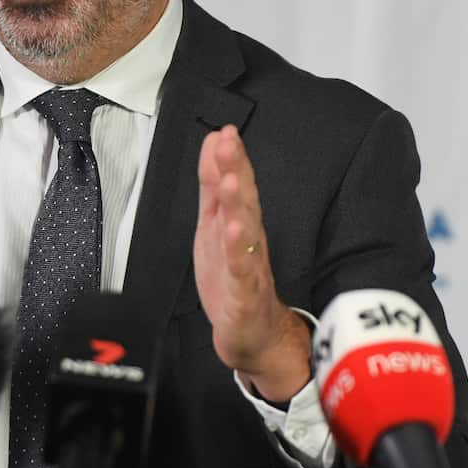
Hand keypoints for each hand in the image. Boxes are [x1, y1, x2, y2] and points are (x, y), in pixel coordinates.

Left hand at [193, 125, 308, 401]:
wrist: (253, 336)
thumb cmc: (235, 279)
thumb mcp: (215, 226)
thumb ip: (214, 186)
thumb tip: (214, 144)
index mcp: (238, 224)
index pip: (236, 185)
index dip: (230, 158)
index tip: (225, 130)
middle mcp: (247, 241)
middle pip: (243, 201)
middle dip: (236, 170)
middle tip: (229, 142)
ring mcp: (248, 267)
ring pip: (245, 231)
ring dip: (238, 205)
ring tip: (230, 179)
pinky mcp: (245, 295)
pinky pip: (242, 270)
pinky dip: (238, 251)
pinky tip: (235, 232)